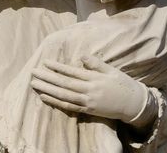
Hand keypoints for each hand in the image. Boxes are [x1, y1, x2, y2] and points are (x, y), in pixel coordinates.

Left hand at [31, 55, 154, 125]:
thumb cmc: (122, 84)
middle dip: (47, 78)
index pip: (71, 72)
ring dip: (47, 89)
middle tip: (33, 72)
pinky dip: (56, 102)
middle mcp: (88, 90)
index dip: (57, 67)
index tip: (45, 62)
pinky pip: (68, 106)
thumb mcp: (111, 70)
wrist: (133, 104)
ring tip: (34, 84)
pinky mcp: (87, 110)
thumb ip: (96, 63)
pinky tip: (45, 97)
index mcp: (94, 79)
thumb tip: (82, 56)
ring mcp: (87, 102)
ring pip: (63, 95)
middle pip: (63, 84)